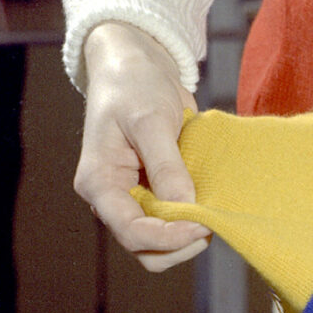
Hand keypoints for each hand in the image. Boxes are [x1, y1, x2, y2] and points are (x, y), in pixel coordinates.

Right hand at [74, 20, 209, 270]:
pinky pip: (170, 219)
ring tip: (213, 211)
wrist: (136, 64)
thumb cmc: (134, 86)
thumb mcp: (150, 120)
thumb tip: (185, 205)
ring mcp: (131, 195)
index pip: (131, 232)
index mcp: (99, 183)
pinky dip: (191, 218)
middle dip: (180, 244)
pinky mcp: (151, 189)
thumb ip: (166, 165)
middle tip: (213, 221)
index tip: (204, 225)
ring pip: (158, 241)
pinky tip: (210, 201)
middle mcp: (111, 197)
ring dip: (187, 235)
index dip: (169, 237)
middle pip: (144, 248)